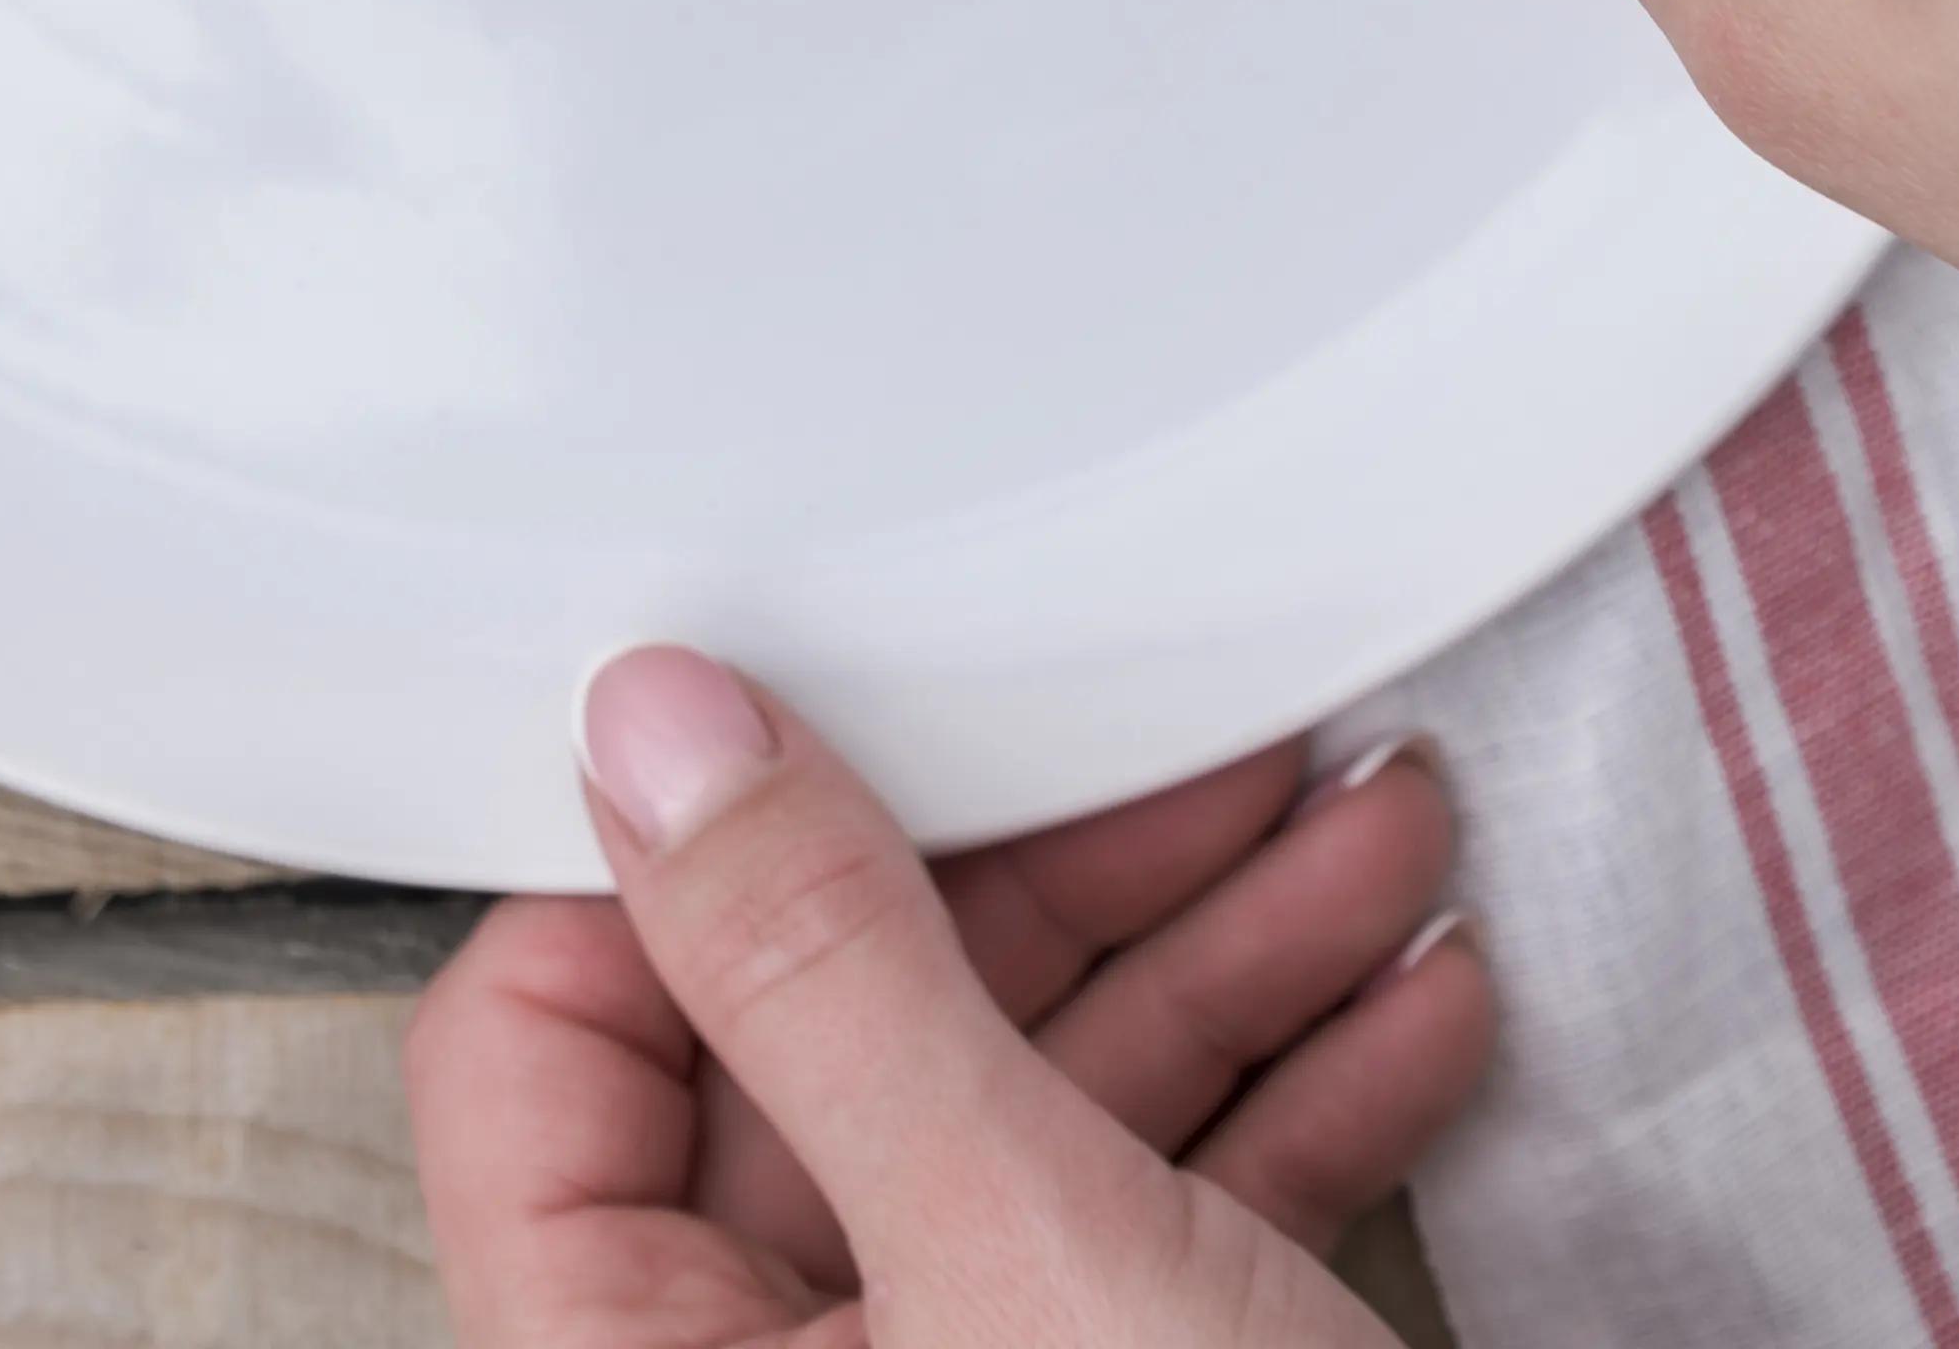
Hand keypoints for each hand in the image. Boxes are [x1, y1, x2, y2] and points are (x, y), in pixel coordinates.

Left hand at [406, 650, 1482, 1348]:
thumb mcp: (1022, 1255)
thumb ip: (829, 978)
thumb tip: (656, 741)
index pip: (541, 1047)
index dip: (695, 864)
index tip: (856, 704)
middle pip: (821, 1049)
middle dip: (1053, 879)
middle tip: (1204, 746)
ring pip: (1023, 1116)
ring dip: (1219, 957)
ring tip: (1375, 831)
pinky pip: (1161, 1225)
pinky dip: (1293, 1103)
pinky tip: (1417, 999)